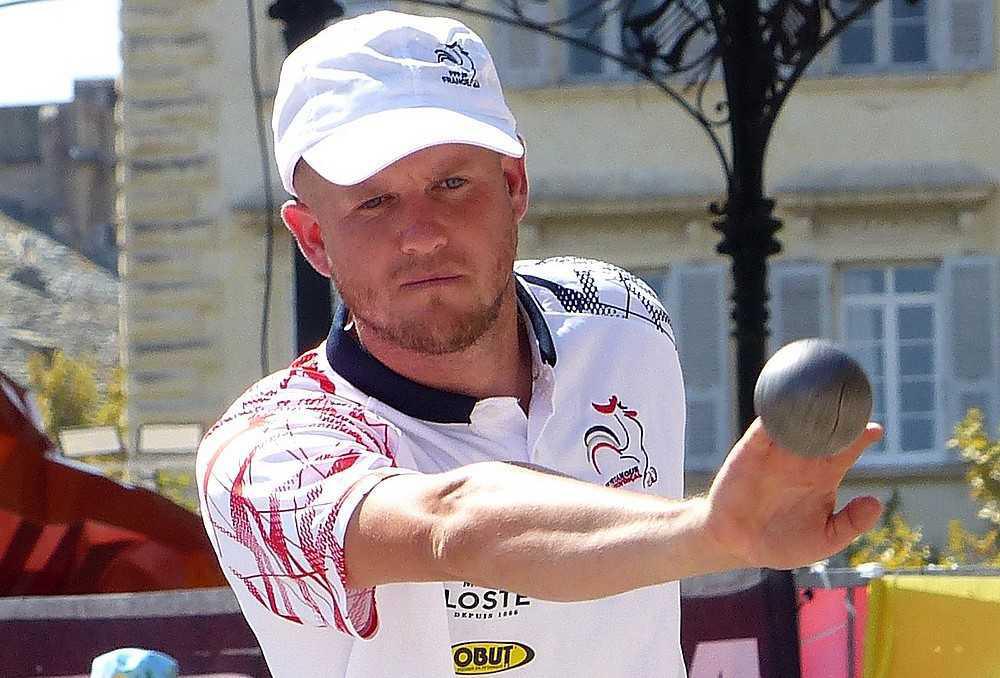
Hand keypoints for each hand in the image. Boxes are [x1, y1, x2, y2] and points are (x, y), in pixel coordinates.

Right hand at [702, 418, 883, 569]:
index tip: (876, 430)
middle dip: (839, 415)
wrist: (735, 543)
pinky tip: (786, 407)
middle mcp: (802, 460)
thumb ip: (850, 524)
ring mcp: (776, 452)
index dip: (861, 437)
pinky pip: (764, 427)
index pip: (847, 450)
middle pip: (826, 429)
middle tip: (851, 403)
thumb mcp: (824, 540)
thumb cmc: (781, 543)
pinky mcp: (752, 450)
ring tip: (825, 398)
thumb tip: (875, 502)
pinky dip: (774, 414)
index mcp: (823, 477)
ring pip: (797, 422)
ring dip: (809, 409)